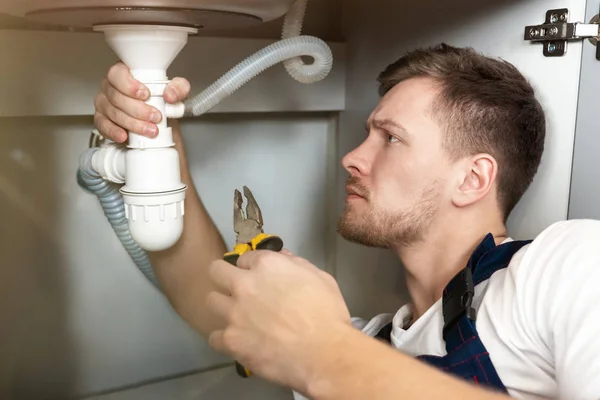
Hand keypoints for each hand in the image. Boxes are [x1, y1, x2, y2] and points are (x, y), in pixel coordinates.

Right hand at [93, 62, 190, 142]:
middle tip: (155, 117)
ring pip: (113, 113)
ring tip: (150, 130)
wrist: (157, 117)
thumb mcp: (175, 90)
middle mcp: (111, 87)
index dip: (129, 85)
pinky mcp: (102, 119)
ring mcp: (104, 103)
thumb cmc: (160, 99)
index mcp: (124, 73)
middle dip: (138, 110)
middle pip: (116, 97)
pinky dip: (113, 132)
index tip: (145, 94)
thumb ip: (179, 88)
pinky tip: (124, 136)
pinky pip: (103, 125)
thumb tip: (170, 94)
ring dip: (132, 123)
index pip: (117, 74)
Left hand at [205, 250, 351, 391]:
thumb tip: (283, 257)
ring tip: (238, 318)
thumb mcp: (320, 278)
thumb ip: (297, 264)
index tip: (259, 279)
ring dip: (223, 307)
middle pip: (216, 271)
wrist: (324, 353)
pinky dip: (225, 339)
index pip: (245, 258)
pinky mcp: (231, 340)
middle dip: (225, 278)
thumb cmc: (328, 314)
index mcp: (267, 265)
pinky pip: (214, 336)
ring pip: (211, 301)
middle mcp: (244, 284)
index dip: (252, 269)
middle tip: (237, 291)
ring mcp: (234, 312)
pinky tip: (238, 342)